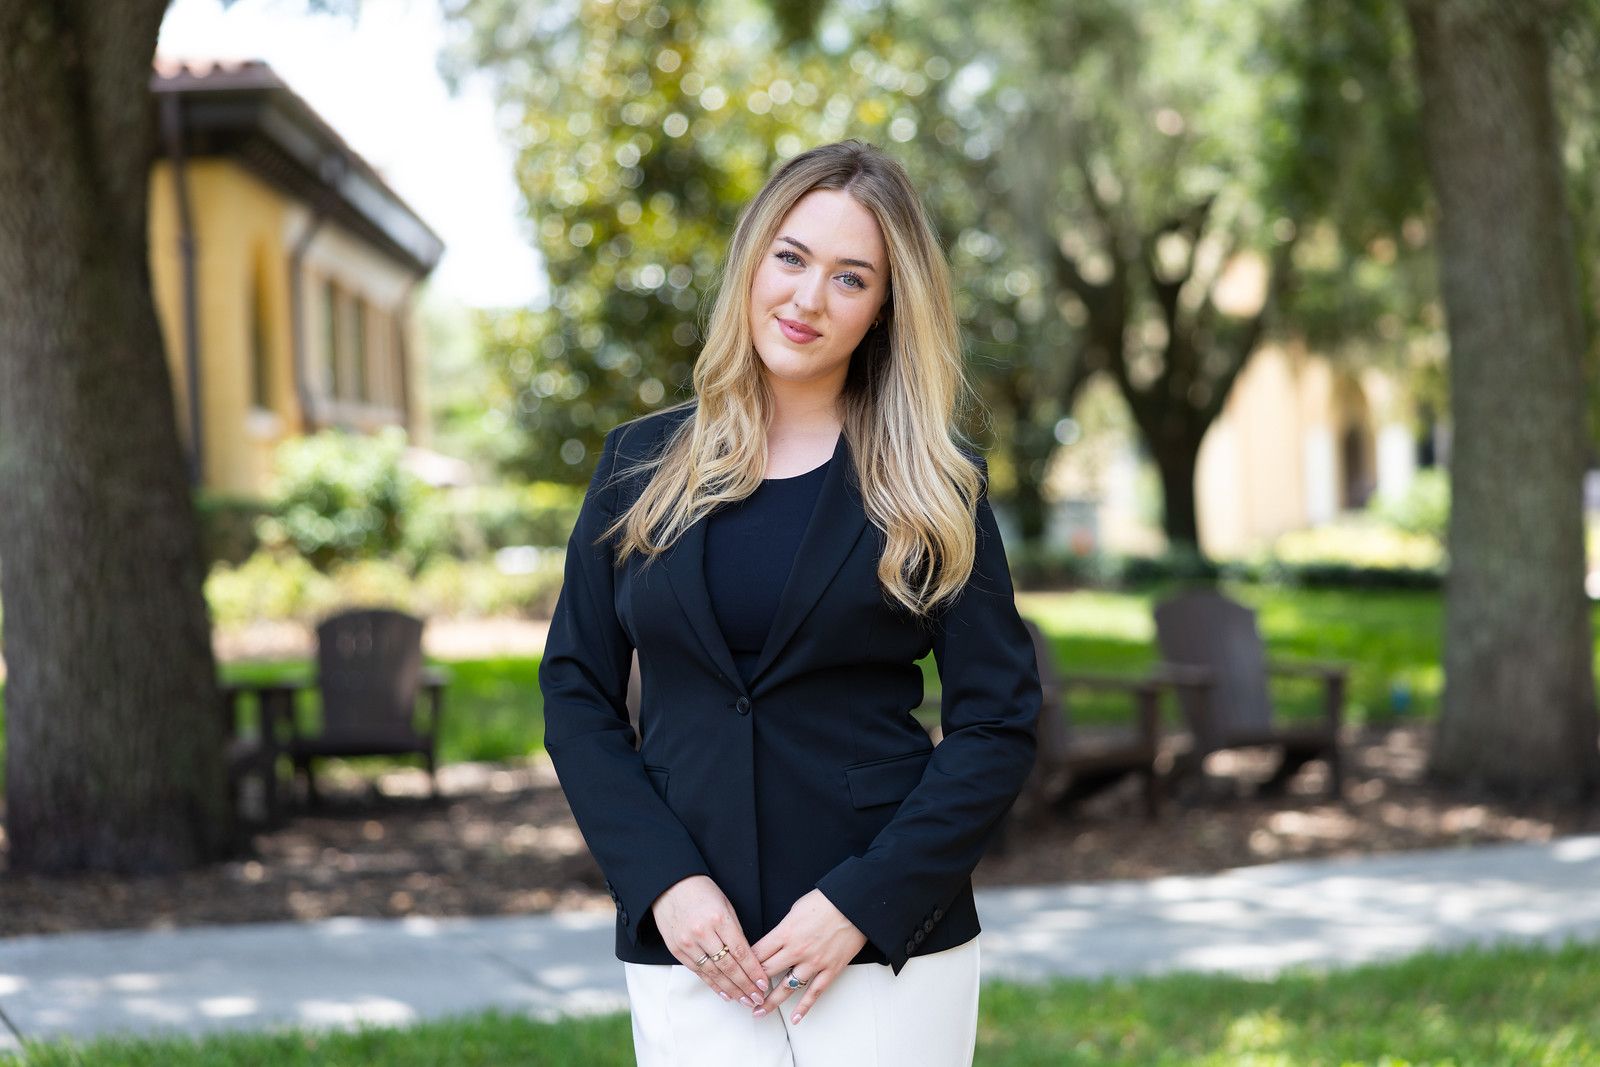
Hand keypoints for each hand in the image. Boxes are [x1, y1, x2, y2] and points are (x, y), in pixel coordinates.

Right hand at [650, 874, 770, 1006]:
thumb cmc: (701, 892)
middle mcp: (702, 933)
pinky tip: (724, 993)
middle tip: (757, 998)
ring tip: (744, 999)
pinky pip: (699, 972)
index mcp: (718, 918)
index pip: (741, 951)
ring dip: (731, 989)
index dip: (754, 971)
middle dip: (745, 985)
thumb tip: (747, 956)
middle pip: (728, 966)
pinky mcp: (677, 950)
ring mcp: (688, 943)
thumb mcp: (725, 905)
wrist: (669, 885)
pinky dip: (713, 984)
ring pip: (714, 973)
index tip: (763, 983)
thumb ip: (735, 930)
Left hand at [749, 889, 867, 1024]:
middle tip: (741, 996)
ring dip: (771, 1002)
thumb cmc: (825, 901)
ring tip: (758, 1013)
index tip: (737, 974)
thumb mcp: (795, 910)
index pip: (757, 953)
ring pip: (787, 988)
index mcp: (785, 932)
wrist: (854, 904)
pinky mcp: (830, 969)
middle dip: (751, 986)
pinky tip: (795, 1018)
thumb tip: (773, 941)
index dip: (744, 965)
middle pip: (767, 972)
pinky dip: (804, 1007)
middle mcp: (796, 950)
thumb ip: (783, 928)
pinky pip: (814, 992)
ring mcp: (814, 962)